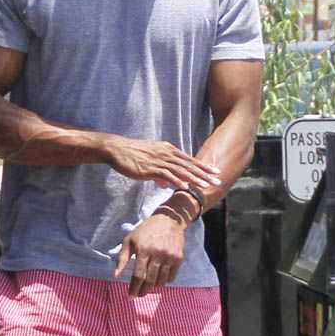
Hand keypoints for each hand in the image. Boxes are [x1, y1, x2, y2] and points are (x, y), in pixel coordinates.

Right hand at [103, 135, 220, 192]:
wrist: (117, 149)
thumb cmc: (133, 155)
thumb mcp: (150, 162)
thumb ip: (161, 173)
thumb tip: (166, 184)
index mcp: (169, 150)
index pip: (190, 160)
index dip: (203, 166)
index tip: (215, 172)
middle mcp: (167, 154)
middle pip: (189, 165)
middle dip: (204, 173)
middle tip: (217, 180)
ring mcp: (159, 160)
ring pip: (181, 170)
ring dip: (194, 178)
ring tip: (206, 185)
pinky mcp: (150, 167)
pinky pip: (166, 174)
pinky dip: (176, 180)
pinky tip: (184, 186)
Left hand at [114, 213, 185, 296]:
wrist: (169, 220)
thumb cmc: (145, 231)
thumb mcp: (130, 240)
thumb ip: (122, 258)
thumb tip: (116, 276)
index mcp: (143, 250)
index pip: (138, 274)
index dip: (134, 288)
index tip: (130, 296)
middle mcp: (157, 254)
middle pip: (149, 280)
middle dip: (143, 291)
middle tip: (139, 295)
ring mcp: (169, 256)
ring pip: (161, 281)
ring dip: (153, 286)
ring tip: (148, 286)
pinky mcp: (179, 258)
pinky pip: (171, 277)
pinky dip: (164, 281)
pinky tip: (159, 279)